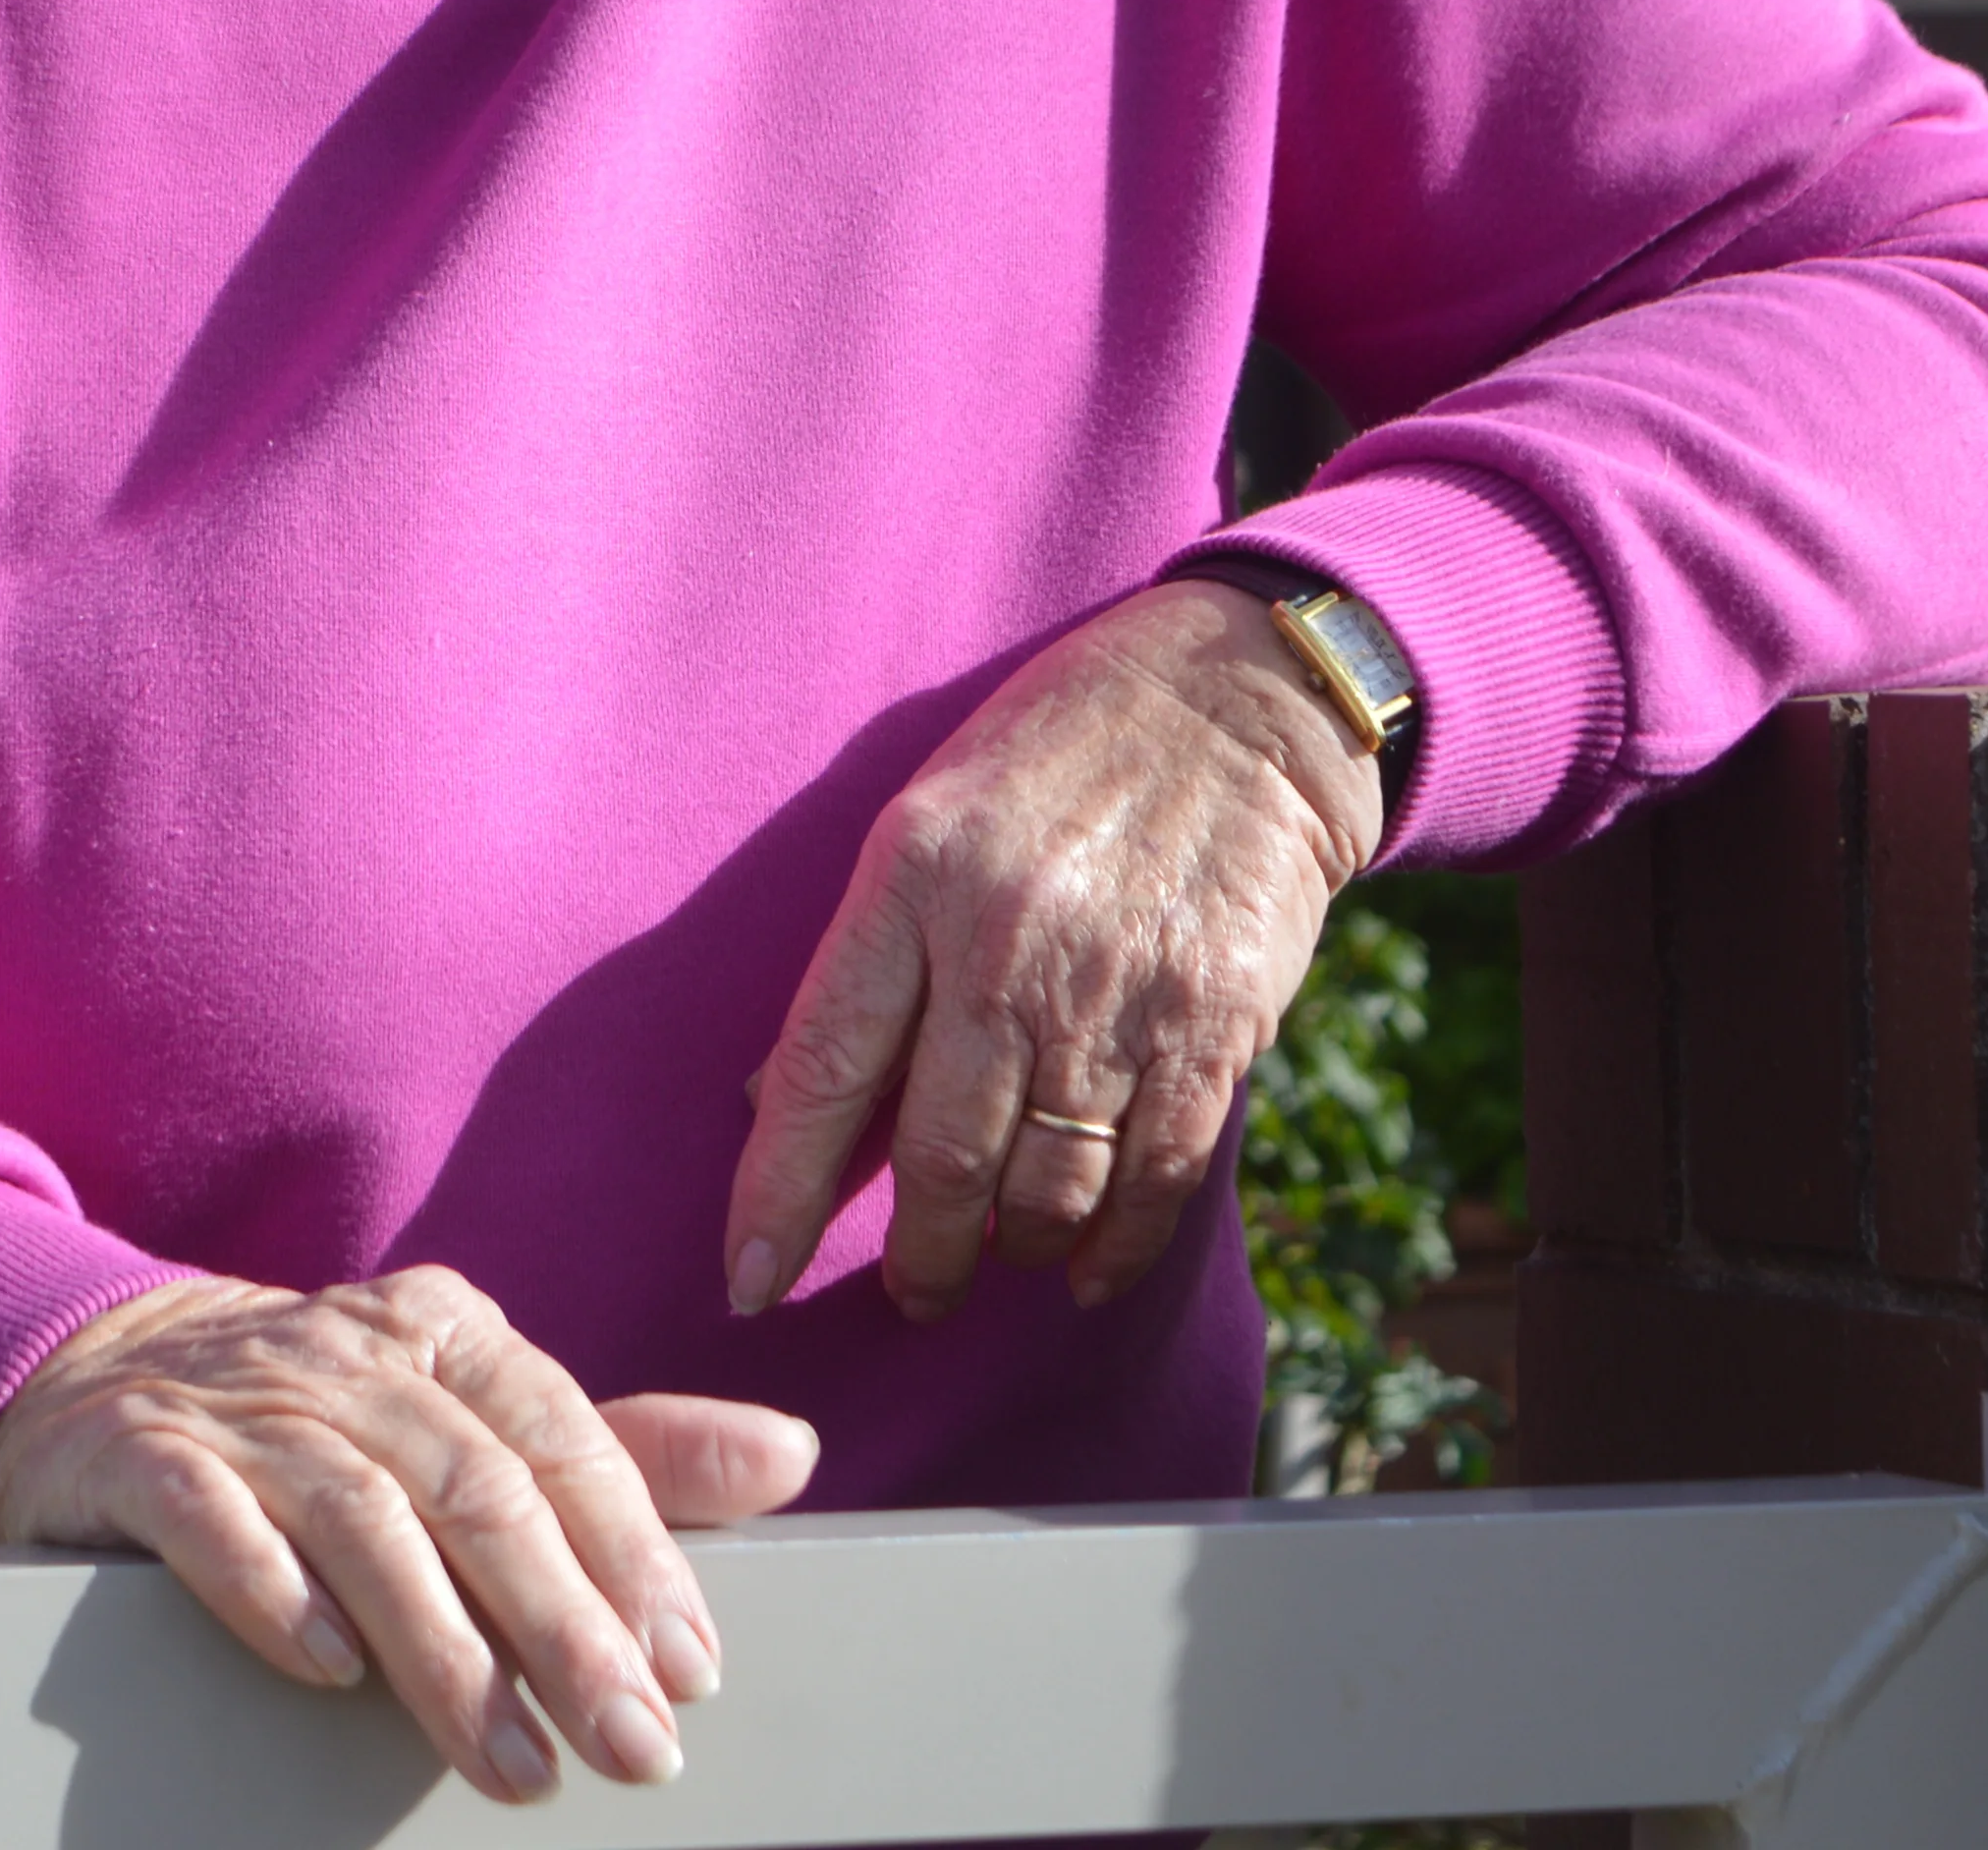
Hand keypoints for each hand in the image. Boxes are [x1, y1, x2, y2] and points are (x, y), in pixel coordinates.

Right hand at [0, 1267, 818, 1802]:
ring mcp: (238, 1402)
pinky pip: (211, 1518)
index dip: (635, 1552)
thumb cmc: (317, 1417)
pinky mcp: (139, 1455)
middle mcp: (347, 1355)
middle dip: (566, 1627)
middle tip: (632, 1743)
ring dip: (444, 1650)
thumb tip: (790, 1453)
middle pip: (476, 1488)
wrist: (90, 1378)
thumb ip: (625, 1447)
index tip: (692, 1668)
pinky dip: (272, 1589)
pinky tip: (327, 1668)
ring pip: (361, 1518)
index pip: (562, 1436)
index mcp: (444, 1332)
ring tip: (512, 1761)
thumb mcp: (469, 1418)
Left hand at [724, 578, 1382, 1325]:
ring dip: (1010, 1252)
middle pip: (939, 1159)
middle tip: (911, 1292)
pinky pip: (1151, 1177)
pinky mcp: (1213, 1022)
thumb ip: (865, 962)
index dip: (778, 1194)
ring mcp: (1113, 989)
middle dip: (917, 1260)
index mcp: (911, 878)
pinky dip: (1113, 1246)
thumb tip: (771, 1097)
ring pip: (1043, 1187)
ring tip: (996, 1259)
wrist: (1240, 697)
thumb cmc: (1059, 759)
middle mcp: (1003, 943)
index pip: (821, 1068)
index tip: (747, 1284)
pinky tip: (1087, 1267)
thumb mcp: (928, 821)